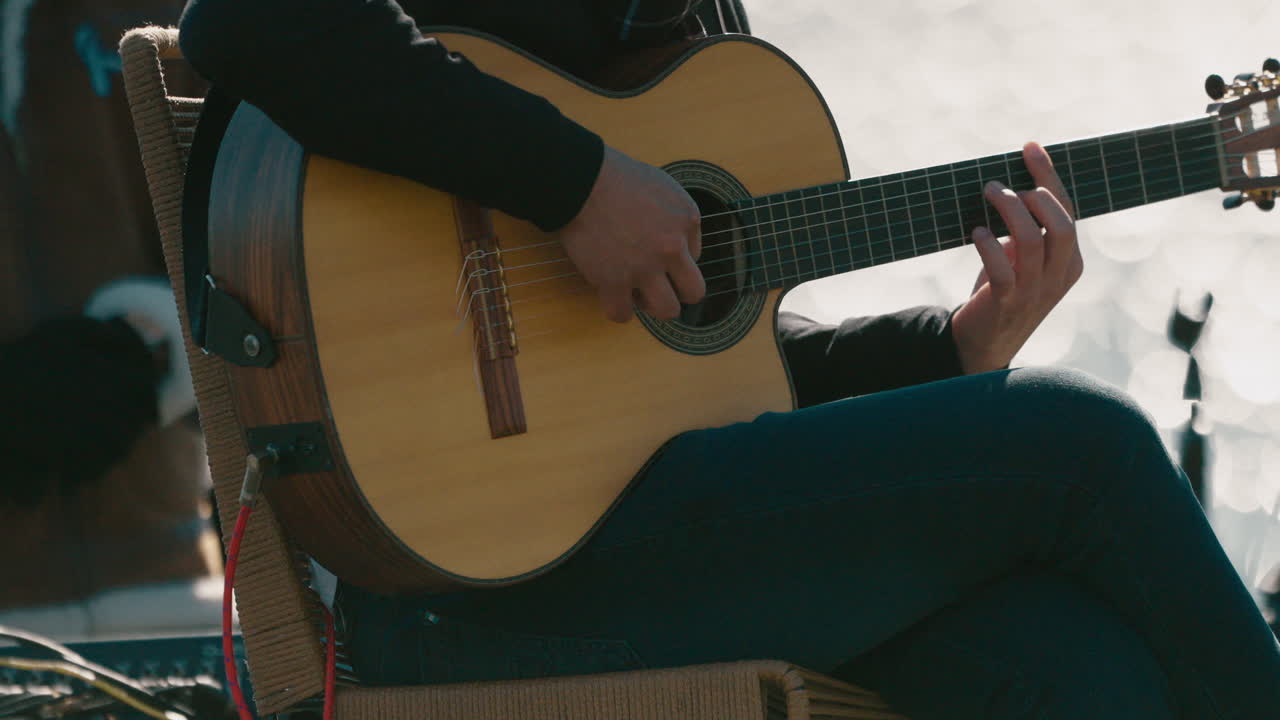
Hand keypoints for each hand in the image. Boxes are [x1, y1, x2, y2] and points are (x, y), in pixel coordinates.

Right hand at [556, 145, 704, 322]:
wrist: (580, 178)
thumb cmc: (615, 177)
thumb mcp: (664, 186)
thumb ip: (678, 217)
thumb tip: (682, 248)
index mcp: (686, 220)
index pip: (695, 256)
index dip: (674, 256)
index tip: (652, 246)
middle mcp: (671, 247)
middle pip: (694, 292)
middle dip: (677, 291)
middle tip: (657, 282)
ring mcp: (643, 267)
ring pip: (667, 311)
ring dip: (652, 305)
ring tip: (637, 291)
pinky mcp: (613, 280)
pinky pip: (622, 314)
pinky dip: (618, 309)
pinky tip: (612, 295)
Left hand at [950, 142, 1081, 373]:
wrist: (983, 343)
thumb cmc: (1002, 291)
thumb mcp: (1022, 259)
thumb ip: (1027, 229)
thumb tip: (1011, 184)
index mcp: (1070, 262)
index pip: (1067, 212)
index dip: (1049, 177)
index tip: (1029, 147)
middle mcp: (1059, 275)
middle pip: (1062, 225)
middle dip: (1035, 195)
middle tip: (999, 185)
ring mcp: (1035, 292)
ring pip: (1032, 241)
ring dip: (1009, 211)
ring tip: (988, 194)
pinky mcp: (1006, 303)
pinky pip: (1002, 269)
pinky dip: (988, 246)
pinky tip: (976, 232)